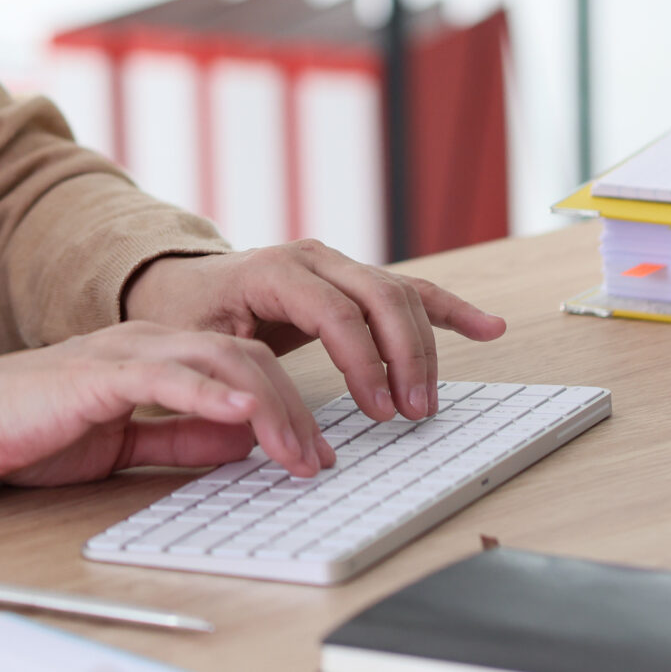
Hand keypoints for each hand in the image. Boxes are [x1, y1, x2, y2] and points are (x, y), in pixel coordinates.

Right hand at [0, 321, 331, 487]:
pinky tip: (240, 412)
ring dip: (267, 405)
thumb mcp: (127, 442)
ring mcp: (128, 351)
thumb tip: (239, 445)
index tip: (314, 452)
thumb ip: (181, 438)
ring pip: (220, 359)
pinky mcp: (101, 372)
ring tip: (295, 449)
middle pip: (247, 357)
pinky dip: (208, 393)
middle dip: (292, 409)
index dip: (288, 405)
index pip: (245, 365)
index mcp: (160, 355)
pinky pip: (166, 376)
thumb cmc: (39, 430)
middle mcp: (152, 343)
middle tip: (317, 458)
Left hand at [122, 241, 507, 424]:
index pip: (335, 312)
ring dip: (424, 347)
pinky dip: (450, 311)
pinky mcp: (355, 281)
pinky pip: (411, 293)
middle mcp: (314, 258)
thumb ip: (234, 371)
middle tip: (412, 412)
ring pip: (401, 296)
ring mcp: (339, 265)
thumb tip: (268, 413)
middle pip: (380, 297)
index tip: (377, 410)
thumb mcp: (196, 343)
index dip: (363, 361)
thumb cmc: (188, 317)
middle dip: (404, 356)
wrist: (183, 284)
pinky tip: (488, 328)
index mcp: (275, 269)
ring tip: (426, 401)